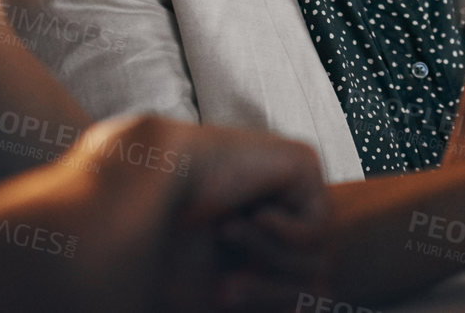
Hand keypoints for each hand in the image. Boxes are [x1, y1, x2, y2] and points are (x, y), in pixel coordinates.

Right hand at [37, 115, 331, 311]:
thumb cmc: (162, 244)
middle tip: (225, 290)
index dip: (276, 305)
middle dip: (268, 294)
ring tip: (228, 234)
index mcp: (260, 245)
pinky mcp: (304, 165)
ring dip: (267, 260)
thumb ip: (255, 307)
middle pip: (312, 284)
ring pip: (316, 260)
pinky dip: (281, 235)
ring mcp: (294, 189)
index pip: (296, 296)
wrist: (147, 184)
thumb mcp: (208, 298)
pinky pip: (317, 230)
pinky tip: (250, 213)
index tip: (226, 297)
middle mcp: (281, 216)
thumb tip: (305, 309)